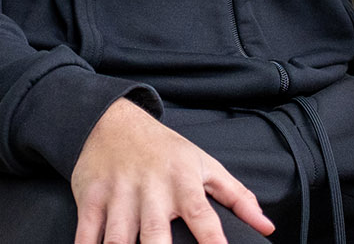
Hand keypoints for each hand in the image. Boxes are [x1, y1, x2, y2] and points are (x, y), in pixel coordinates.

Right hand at [71, 97, 275, 243]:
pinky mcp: (91, 198)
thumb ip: (237, 196)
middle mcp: (151, 189)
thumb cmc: (165, 150)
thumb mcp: (205, 165)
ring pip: (118, 238)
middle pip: (155, 234)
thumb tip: (267, 226)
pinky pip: (86, 233)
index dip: (213, 240)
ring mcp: (118, 194)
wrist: (112, 121)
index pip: (202, 216)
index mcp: (183, 182)